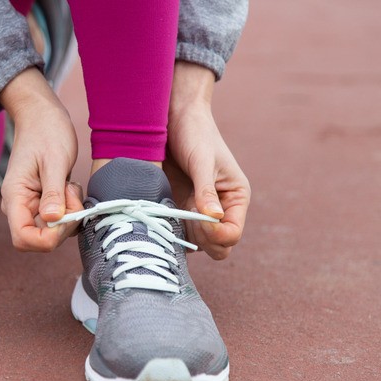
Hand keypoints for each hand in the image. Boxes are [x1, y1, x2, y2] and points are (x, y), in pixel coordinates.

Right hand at [0, 68, 83, 251]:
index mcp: (14, 198)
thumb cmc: (47, 132)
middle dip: (63, 224)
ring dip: (69, 215)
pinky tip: (70, 188)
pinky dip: (70, 210)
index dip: (47, 239)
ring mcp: (30, 206)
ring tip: (70, 186)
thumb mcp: (55, 161)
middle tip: (72, 194)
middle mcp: (19, 207)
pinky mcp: (42, 204)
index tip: (64, 216)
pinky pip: (58, 221)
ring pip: (52, 231)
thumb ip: (53, 193)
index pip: (23, 239)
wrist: (42, 117)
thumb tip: (52, 220)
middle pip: (41, 239)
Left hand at [165, 62, 250, 259]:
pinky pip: (179, 233)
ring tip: (170, 216)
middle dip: (202, 240)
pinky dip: (171, 232)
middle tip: (183, 218)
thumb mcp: (202, 161)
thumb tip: (214, 218)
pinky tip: (160, 220)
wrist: (173, 118)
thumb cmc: (195, 134)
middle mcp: (220, 209)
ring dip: (184, 238)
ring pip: (197, 244)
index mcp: (235, 198)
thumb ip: (207, 190)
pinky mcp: (179, 209)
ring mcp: (198, 212)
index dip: (217, 235)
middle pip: (218, 247)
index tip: (199, 219)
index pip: (232, 234)